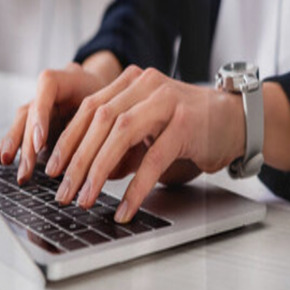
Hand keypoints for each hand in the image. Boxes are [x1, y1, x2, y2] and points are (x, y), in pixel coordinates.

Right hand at [0, 60, 112, 182]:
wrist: (113, 90)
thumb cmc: (119, 97)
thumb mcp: (120, 102)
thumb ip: (111, 123)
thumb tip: (108, 158)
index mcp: (72, 76)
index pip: (47, 85)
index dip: (41, 115)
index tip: (39, 143)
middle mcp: (53, 89)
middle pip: (31, 109)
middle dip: (26, 142)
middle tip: (26, 170)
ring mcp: (44, 102)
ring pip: (23, 119)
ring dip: (16, 145)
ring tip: (9, 166)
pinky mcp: (41, 118)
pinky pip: (23, 129)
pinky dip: (13, 144)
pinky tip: (1, 159)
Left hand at [44, 66, 245, 222]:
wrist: (237, 120)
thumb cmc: (191, 126)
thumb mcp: (148, 128)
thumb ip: (119, 144)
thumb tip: (84, 175)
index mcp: (134, 81)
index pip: (90, 107)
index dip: (67, 139)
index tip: (52, 168)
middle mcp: (148, 85)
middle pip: (100, 119)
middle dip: (78, 159)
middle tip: (63, 192)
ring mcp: (168, 101)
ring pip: (121, 133)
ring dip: (98, 170)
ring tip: (86, 199)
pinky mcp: (187, 124)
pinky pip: (154, 158)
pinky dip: (136, 187)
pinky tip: (126, 208)